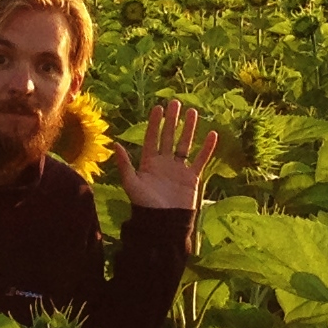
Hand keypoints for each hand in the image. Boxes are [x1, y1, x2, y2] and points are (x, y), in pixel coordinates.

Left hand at [110, 97, 217, 211]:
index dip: (155, 123)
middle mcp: (164, 163)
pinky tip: (212, 134)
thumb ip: (125, 164)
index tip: (158, 108)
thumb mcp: (132, 184)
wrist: (164, 224)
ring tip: (193, 112)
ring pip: (185, 144)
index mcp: (149, 163)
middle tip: (175, 103)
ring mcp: (179, 169)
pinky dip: (207, 147)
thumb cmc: (145, 205)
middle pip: (169, 136)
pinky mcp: (192, 177)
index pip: (152, 138)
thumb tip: (115, 144)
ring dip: (189, 129)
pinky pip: (201, 159)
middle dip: (172, 120)